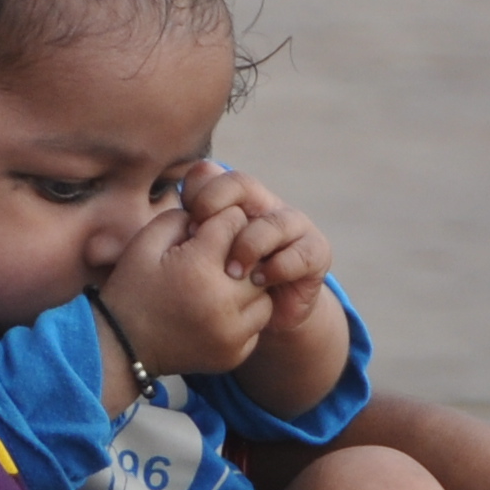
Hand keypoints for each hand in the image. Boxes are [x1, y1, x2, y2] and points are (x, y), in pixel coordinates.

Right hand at [97, 200, 274, 378]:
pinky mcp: (234, 355)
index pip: (235, 223)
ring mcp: (231, 333)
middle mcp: (223, 302)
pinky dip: (244, 317)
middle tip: (215, 263)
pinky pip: (257, 326)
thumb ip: (180, 218)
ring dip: (248, 288)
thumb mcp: (145, 242)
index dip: (220, 222)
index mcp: (200, 267)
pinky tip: (218, 314)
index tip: (203, 235)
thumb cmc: (132, 289)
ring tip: (220, 289)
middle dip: (239, 255)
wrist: (122, 347)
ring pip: (264, 296)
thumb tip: (210, 216)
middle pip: (257, 259)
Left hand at [185, 165, 332, 333]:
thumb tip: (174, 217)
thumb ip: (188, 233)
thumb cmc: (227, 282)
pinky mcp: (315, 252)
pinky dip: (278, 267)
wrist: (266, 314)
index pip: (212, 175)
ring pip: (273, 221)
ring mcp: (293, 227)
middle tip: (201, 236)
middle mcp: (264, 205)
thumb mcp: (203, 259)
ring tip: (230, 272)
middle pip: (243, 184)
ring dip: (248, 246)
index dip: (198, 195)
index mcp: (233, 200)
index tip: (187, 227)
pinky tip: (259, 282)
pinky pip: (300, 253)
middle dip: (217, 206)